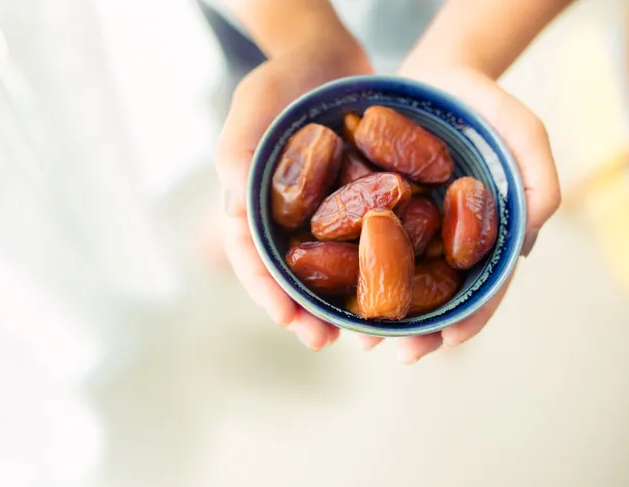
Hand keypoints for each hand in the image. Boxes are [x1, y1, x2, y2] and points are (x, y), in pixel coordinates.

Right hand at [215, 42, 371, 350]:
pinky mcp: (355, 199)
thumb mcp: (253, 104)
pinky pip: (365, 238)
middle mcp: (286, 213)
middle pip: (291, 273)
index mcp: (253, 202)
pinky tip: (395, 288)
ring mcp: (321, 209)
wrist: (329, 51)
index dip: (267, 291)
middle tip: (323, 341)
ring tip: (361, 332)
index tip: (287, 320)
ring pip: (329, 267)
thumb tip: (234, 212)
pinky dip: (376, 266)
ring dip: (340, 302)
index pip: (253, 255)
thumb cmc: (283, 75)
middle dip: (304, 311)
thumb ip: (237, 151)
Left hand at [379, 65, 561, 362]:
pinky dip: (350, 274)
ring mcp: (408, 228)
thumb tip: (524, 244)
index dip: (468, 317)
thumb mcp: (521, 130)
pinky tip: (333, 294)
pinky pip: (360, 249)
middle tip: (395, 352)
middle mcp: (443, 239)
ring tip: (360, 338)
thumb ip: (537, 178)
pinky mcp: (372, 210)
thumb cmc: (481, 102)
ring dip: (380, 315)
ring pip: (394, 282)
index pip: (482, 287)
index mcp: (481, 235)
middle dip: (417, 329)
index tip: (446, 341)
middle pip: (434, 295)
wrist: (432, 72)